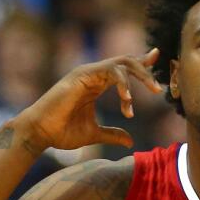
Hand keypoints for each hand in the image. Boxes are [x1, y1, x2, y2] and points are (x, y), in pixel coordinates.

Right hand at [17, 49, 162, 150]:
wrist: (40, 133)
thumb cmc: (61, 132)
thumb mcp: (94, 134)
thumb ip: (112, 135)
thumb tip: (130, 141)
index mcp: (96, 84)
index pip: (123, 69)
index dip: (140, 64)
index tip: (156, 59)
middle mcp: (93, 75)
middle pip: (126, 61)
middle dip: (146, 70)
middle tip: (159, 87)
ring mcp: (87, 73)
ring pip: (122, 63)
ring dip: (140, 76)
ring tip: (153, 91)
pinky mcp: (82, 75)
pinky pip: (110, 71)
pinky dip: (123, 83)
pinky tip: (127, 100)